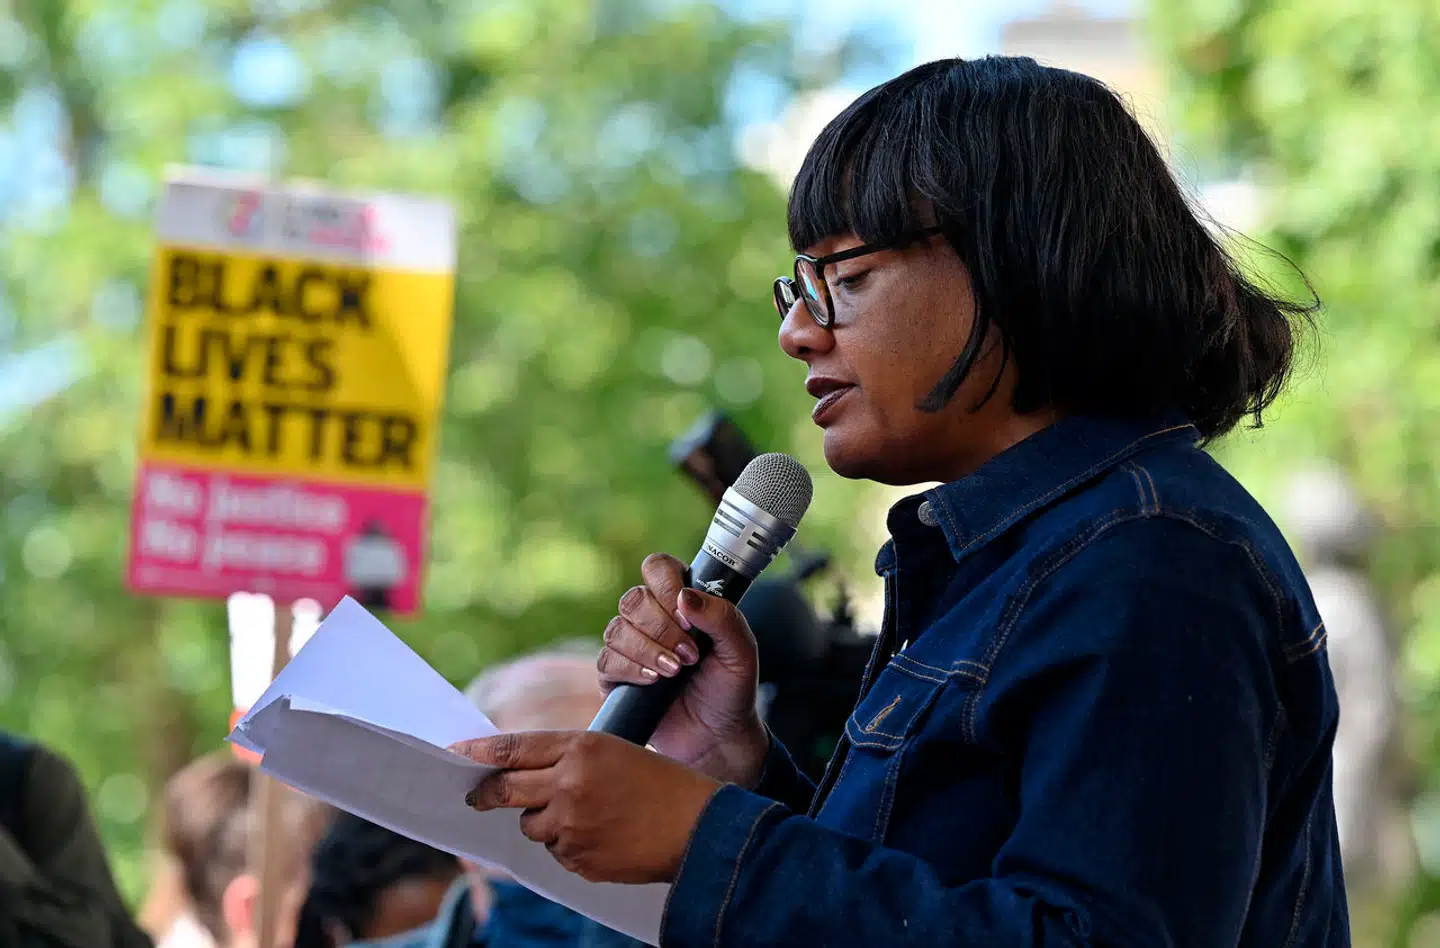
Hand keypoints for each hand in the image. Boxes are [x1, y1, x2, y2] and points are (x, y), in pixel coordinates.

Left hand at [454, 731, 721, 884]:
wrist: (696, 827)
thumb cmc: (660, 783)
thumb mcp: (613, 752)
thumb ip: (565, 759)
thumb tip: (516, 773)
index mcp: (581, 749)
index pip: (513, 748)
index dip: (478, 752)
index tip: (455, 754)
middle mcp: (569, 785)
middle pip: (505, 790)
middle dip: (486, 794)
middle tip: (476, 796)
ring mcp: (572, 826)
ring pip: (530, 825)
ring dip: (543, 820)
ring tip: (584, 814)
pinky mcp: (578, 859)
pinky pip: (555, 852)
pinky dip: (568, 845)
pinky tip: (601, 835)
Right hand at [598, 553, 769, 787]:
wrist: (717, 737)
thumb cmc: (731, 689)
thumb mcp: (741, 651)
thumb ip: (722, 617)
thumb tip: (686, 597)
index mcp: (681, 602)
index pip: (658, 568)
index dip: (666, 586)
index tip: (688, 618)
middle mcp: (652, 619)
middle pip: (633, 599)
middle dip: (662, 628)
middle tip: (689, 656)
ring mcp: (631, 647)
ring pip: (617, 629)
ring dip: (648, 651)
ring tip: (676, 672)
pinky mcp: (616, 677)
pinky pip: (607, 661)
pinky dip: (632, 670)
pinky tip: (654, 683)